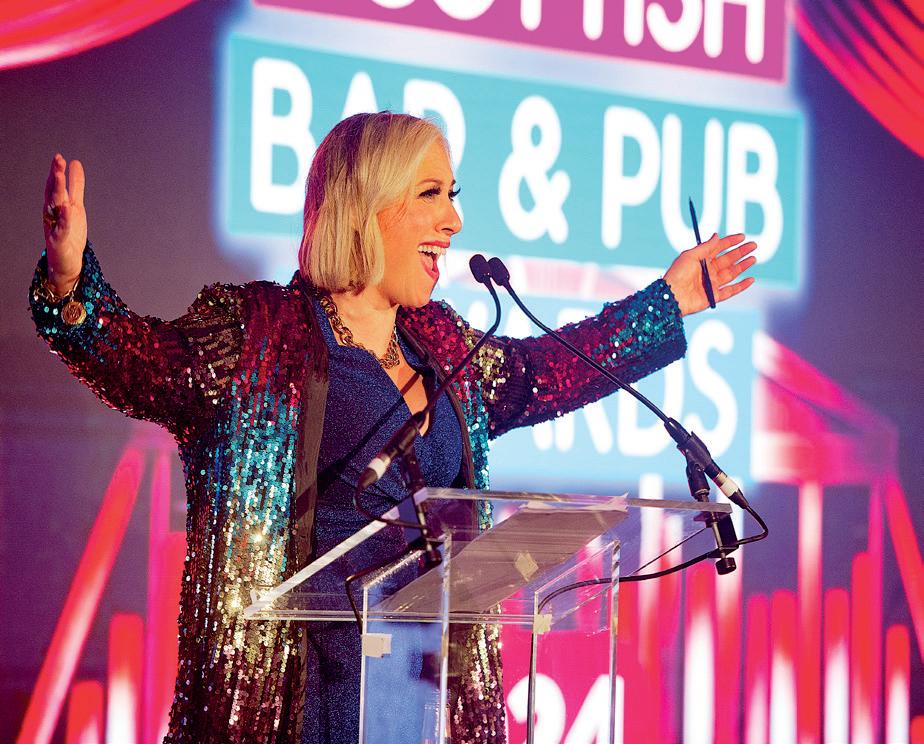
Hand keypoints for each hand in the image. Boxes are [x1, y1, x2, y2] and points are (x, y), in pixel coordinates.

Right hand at [43, 154, 86, 293]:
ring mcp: (54, 227)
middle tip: (58, 160)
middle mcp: (52, 214)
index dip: (56, 171)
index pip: (54, 185)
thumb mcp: (76, 206)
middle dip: (55, 176)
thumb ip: (75, 186)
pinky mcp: (59, 241)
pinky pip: (61, 228)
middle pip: (53, 192)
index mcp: (56, 205)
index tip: (59, 157)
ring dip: (56, 191)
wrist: (67, 262)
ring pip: (54, 207)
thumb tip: (75, 163)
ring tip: (59, 177)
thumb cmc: (70, 233)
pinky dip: (64, 218)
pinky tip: (68, 208)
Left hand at [663, 233, 756, 315]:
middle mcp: (707, 271)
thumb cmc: (677, 274)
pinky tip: (751, 279)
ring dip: (743, 266)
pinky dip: (742, 286)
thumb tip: (717, 235)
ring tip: (753, 258)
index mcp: (701, 260)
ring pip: (732, 273)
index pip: (718, 248)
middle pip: (728, 260)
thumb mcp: (690, 255)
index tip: (743, 236)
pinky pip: (731, 291)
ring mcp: (712, 284)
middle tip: (753, 245)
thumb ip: (706, 247)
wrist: (672, 296)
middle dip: (741, 252)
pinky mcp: (714, 296)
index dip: (730, 242)